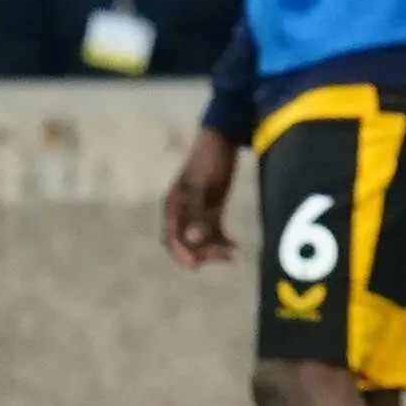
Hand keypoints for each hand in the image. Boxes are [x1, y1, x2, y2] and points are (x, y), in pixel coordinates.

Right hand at [162, 127, 237, 267]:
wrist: (224, 139)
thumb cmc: (210, 160)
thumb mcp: (204, 187)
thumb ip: (198, 213)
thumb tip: (194, 240)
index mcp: (174, 206)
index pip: (171, 237)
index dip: (181, 253)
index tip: (196, 265)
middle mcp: (182, 211)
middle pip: (186, 241)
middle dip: (201, 252)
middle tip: (224, 256)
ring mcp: (197, 210)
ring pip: (201, 239)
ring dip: (213, 248)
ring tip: (231, 253)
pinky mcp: (211, 208)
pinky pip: (213, 230)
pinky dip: (221, 239)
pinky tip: (234, 246)